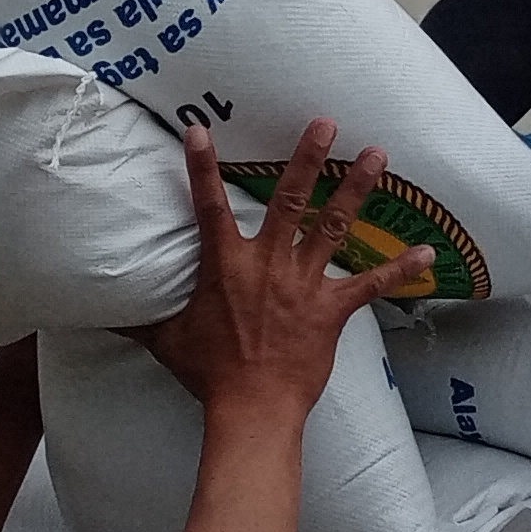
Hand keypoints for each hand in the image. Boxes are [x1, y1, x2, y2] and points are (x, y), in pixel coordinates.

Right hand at [131, 120, 432, 419]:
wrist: (251, 409)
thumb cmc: (208, 374)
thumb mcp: (165, 341)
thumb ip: (137, 320)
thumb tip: (100, 314)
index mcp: (225, 265)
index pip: (208, 205)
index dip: (202, 166)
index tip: (201, 129)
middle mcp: (267, 264)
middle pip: (288, 200)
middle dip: (308, 158)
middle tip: (325, 122)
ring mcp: (304, 284)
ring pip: (333, 226)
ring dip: (356, 188)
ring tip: (377, 154)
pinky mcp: (332, 310)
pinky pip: (372, 285)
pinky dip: (401, 269)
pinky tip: (430, 253)